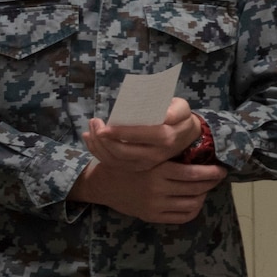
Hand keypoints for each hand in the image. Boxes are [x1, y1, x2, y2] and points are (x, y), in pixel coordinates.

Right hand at [71, 157, 227, 224]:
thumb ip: (163, 147)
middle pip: (196, 189)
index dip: (211, 172)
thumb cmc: (126, 161)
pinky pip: (181, 217)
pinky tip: (195, 200)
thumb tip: (191, 132)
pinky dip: (193, 209)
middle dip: (212, 182)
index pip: (193, 173)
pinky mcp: (152, 216)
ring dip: (204, 195)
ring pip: (191, 203)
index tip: (221, 168)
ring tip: (207, 187)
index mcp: (157, 170)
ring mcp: (155, 205)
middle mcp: (157, 189)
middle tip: (219, 176)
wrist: (102, 184)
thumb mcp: (142, 150)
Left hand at [82, 99, 199, 171]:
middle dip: (104, 140)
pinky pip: (114, 164)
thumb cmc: (179, 117)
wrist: (186, 137)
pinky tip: (91, 141)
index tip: (104, 127)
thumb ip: (175, 110)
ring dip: (98, 146)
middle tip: (94, 122)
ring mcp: (146, 164)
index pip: (140, 137)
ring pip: (116, 161)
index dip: (120, 134)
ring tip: (90, 130)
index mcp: (165, 138)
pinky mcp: (138, 167)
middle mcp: (155, 155)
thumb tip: (164, 116)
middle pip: (123, 152)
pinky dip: (99, 154)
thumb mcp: (182, 108)